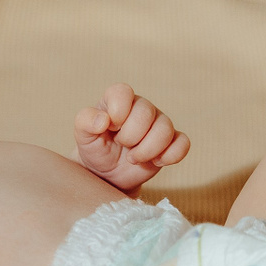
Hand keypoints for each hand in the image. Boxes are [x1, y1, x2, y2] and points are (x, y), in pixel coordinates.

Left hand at [74, 83, 189, 192]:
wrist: (108, 174)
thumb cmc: (95, 149)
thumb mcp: (83, 136)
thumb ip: (85, 121)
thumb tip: (103, 120)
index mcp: (118, 100)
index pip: (123, 91)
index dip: (118, 111)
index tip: (111, 127)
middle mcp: (141, 108)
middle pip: (147, 112)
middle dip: (131, 136)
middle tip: (121, 145)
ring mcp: (158, 124)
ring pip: (166, 129)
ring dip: (147, 150)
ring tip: (133, 158)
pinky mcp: (171, 143)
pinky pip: (183, 143)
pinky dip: (170, 156)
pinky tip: (155, 162)